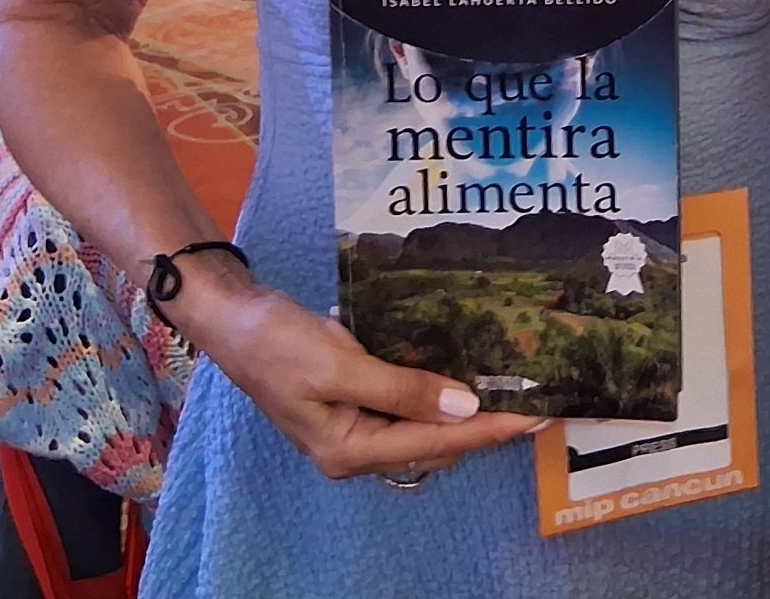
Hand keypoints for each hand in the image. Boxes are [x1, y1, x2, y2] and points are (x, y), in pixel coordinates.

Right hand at [171, 264, 540, 480]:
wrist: (232, 318)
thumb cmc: (279, 341)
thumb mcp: (340, 364)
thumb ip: (403, 389)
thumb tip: (465, 406)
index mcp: (348, 450)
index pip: (436, 443)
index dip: (489, 430)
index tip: (535, 415)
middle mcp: (353, 450)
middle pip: (434, 445)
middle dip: (485, 427)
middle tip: (537, 401)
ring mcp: (352, 430)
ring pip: (424, 432)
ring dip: (466, 415)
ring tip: (513, 393)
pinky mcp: (352, 405)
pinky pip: (407, 411)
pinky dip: (438, 398)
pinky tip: (464, 379)